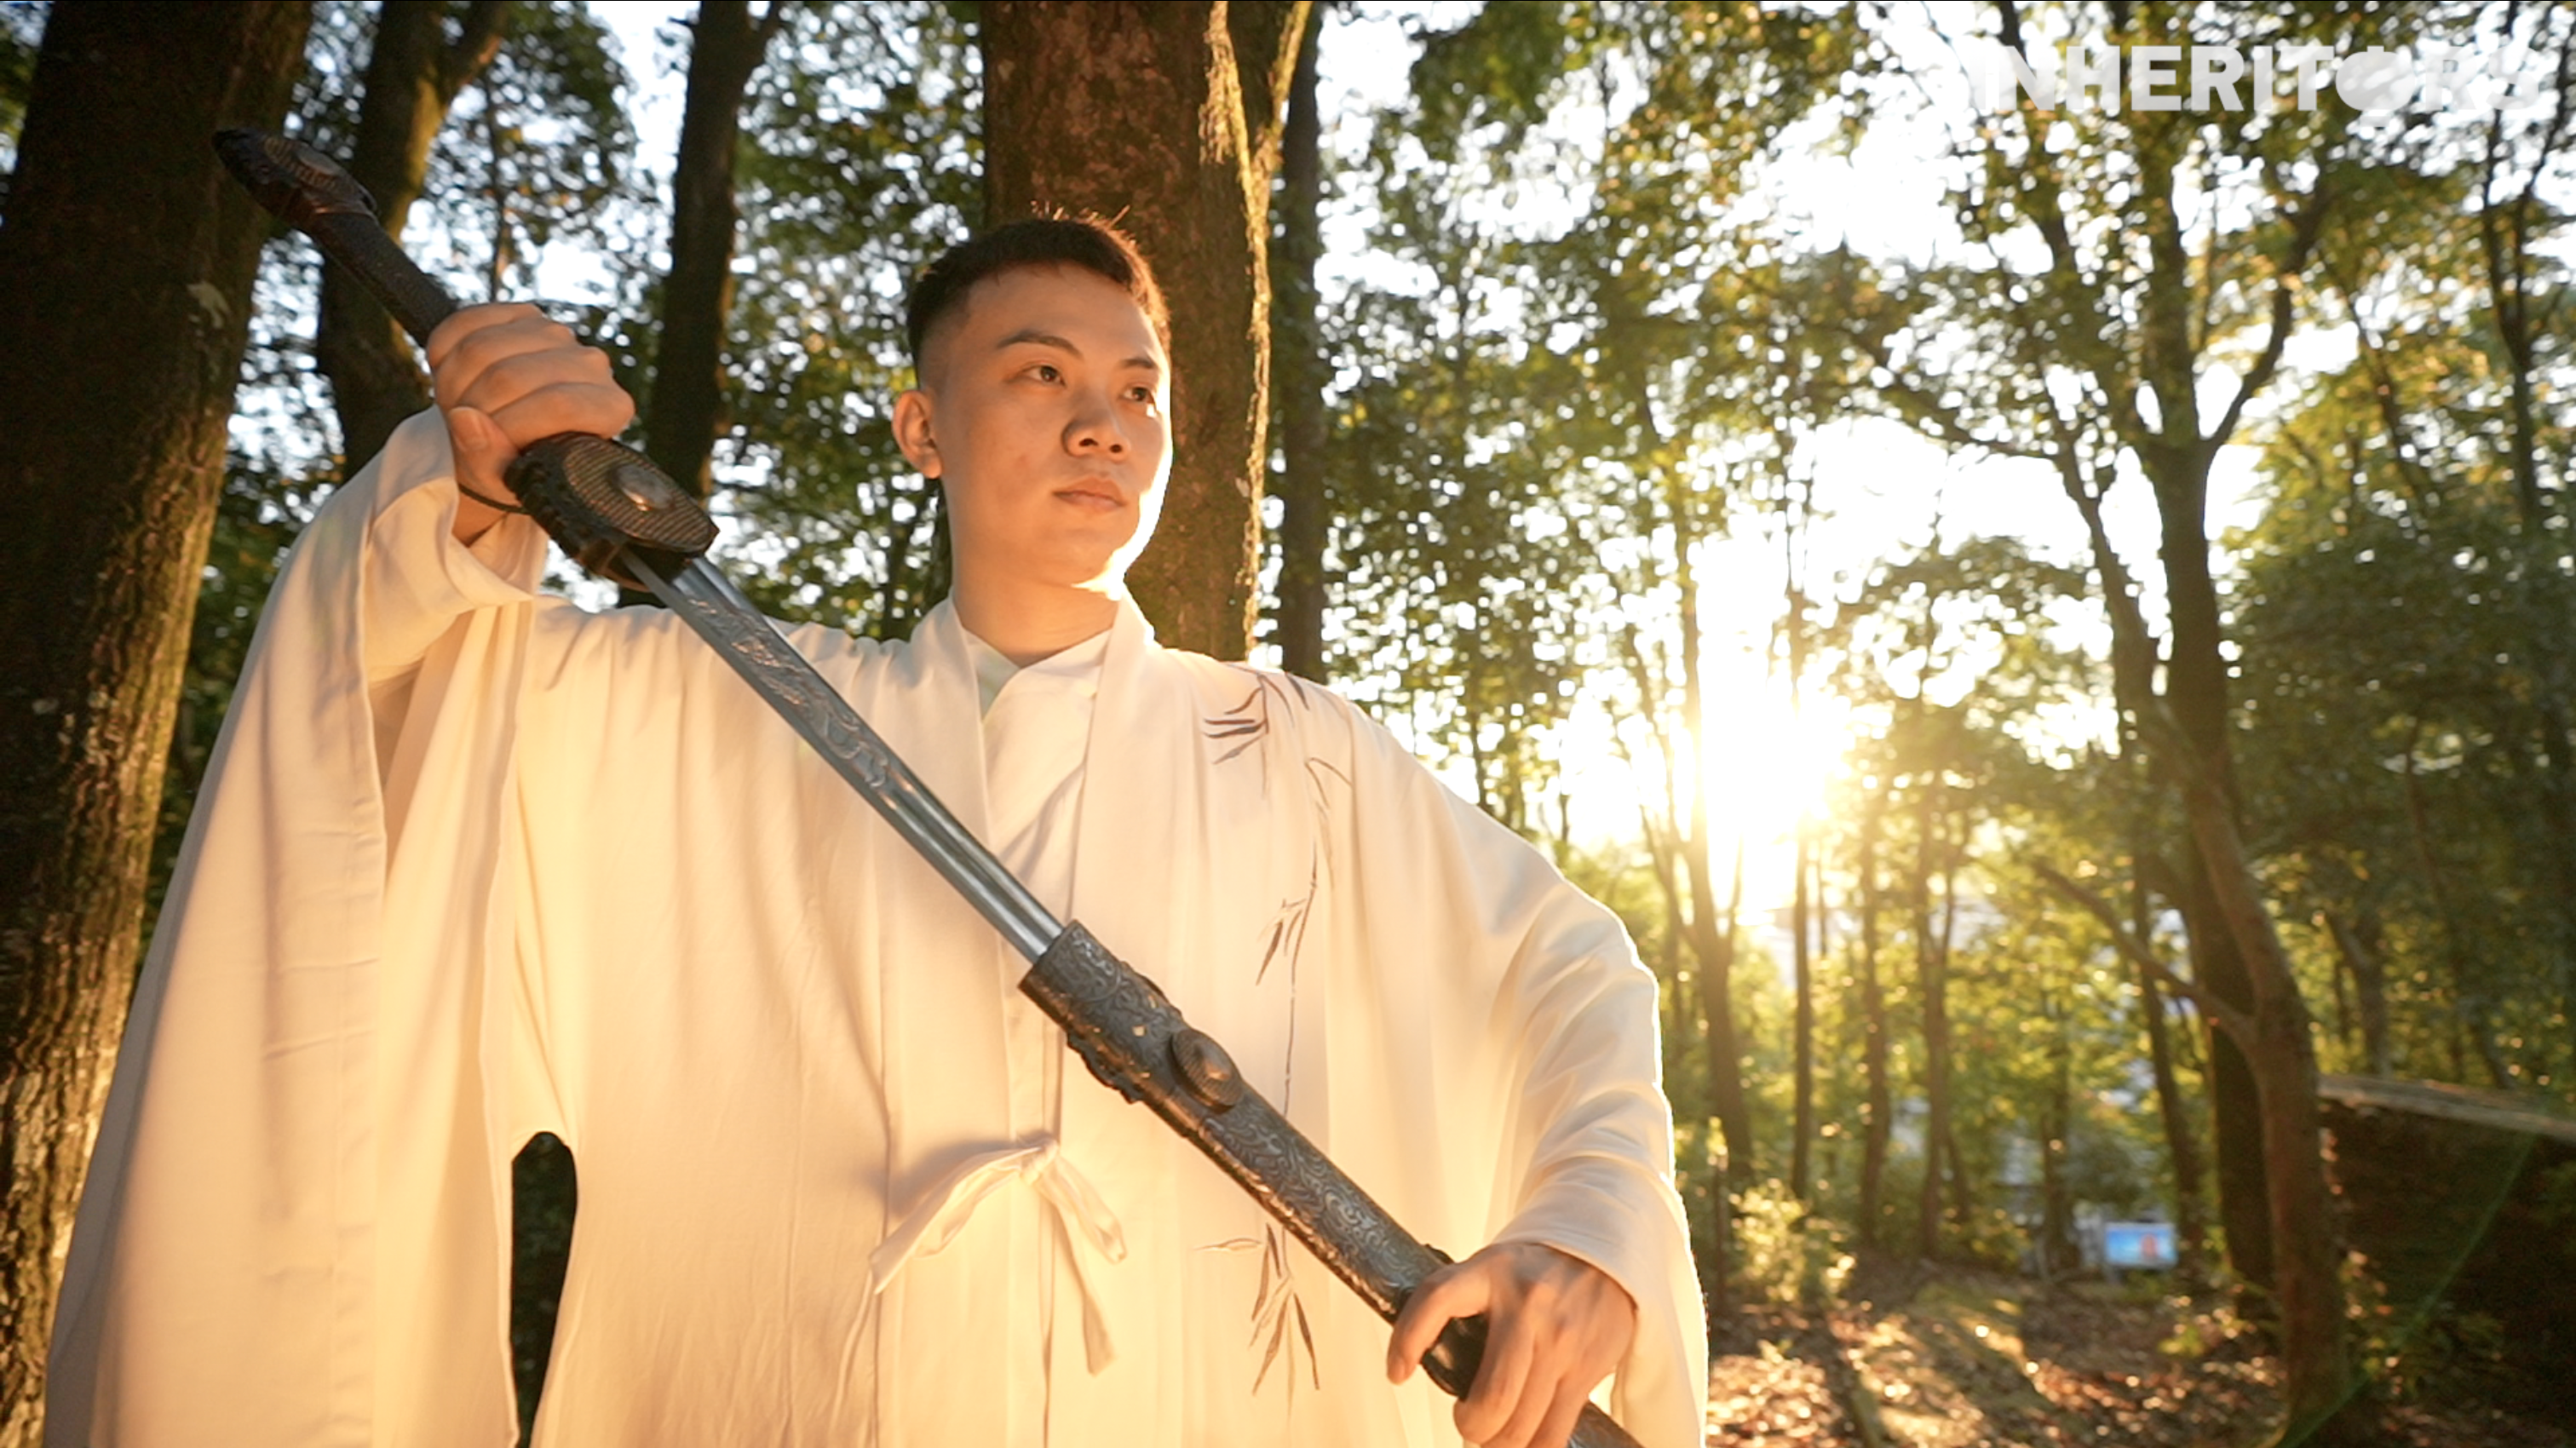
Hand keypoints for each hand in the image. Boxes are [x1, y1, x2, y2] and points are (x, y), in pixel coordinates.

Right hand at [424, 303, 633, 538]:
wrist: (509, 438)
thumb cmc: (519, 464)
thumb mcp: (507, 478)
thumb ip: (490, 458)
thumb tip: (466, 420)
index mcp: (608, 408)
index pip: (557, 404)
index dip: (509, 424)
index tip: (486, 445)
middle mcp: (591, 365)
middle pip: (511, 375)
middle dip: (471, 406)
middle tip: (460, 428)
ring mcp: (556, 334)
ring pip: (483, 347)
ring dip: (453, 381)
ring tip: (455, 406)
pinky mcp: (521, 315)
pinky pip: (467, 322)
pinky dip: (444, 352)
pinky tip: (449, 374)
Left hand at [1386, 1241, 1636, 1447]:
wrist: (1604, 1252)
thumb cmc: (1536, 1271)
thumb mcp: (1494, 1269)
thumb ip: (1466, 1305)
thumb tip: (1432, 1365)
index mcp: (1489, 1272)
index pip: (1436, 1299)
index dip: (1408, 1340)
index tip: (1396, 1373)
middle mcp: (1526, 1305)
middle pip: (1491, 1397)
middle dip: (1471, 1426)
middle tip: (1469, 1423)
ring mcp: (1560, 1339)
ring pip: (1521, 1424)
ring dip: (1499, 1443)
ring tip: (1496, 1435)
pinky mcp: (1585, 1367)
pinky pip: (1553, 1433)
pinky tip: (1524, 1442)